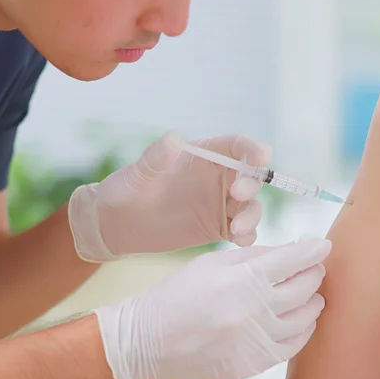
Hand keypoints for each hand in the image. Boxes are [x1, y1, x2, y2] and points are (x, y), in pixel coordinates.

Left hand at [68, 131, 271, 261]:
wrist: (117, 226)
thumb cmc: (124, 191)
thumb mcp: (137, 174)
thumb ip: (156, 158)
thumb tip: (173, 137)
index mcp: (202, 156)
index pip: (235, 146)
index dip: (252, 148)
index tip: (262, 156)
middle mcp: (217, 178)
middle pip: (250, 177)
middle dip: (252, 184)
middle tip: (237, 194)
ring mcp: (220, 204)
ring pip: (250, 206)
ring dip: (252, 215)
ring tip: (237, 228)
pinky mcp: (219, 228)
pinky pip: (243, 231)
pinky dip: (247, 235)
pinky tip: (240, 240)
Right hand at [93, 237, 331, 378]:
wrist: (148, 341)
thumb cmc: (178, 295)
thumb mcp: (212, 262)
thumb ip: (255, 256)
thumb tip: (293, 251)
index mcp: (242, 278)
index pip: (294, 260)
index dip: (314, 250)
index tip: (322, 246)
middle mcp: (253, 309)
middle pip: (305, 287)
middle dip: (314, 274)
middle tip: (314, 268)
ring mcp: (255, 339)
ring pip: (305, 317)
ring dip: (313, 301)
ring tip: (310, 294)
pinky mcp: (254, 364)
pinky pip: (293, 346)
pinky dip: (303, 330)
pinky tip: (300, 321)